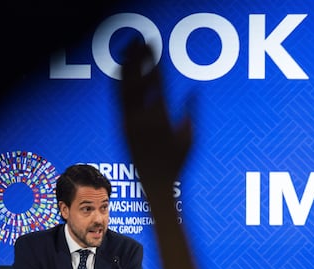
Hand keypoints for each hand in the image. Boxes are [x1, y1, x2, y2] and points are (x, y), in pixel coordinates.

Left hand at [119, 39, 191, 203]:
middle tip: (141, 40)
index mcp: (159, 121)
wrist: (155, 183)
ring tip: (130, 48)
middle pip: (135, 81)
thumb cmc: (177, 164)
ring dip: (126, 65)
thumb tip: (193, 92)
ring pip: (123, 87)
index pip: (154, 86)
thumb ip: (190, 114)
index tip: (156, 51)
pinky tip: (122, 69)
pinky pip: (119, 97)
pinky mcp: (122, 124)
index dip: (154, 66)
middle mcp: (140, 119)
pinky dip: (120, 80)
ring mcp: (128, 122)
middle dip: (137, 58)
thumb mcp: (190, 139)